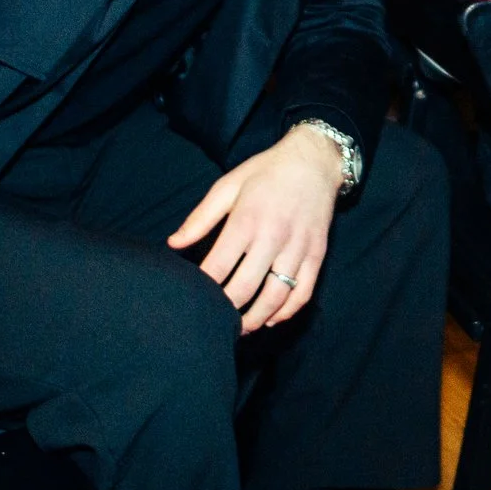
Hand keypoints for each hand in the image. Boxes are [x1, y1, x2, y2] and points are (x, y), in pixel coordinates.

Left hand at [167, 125, 346, 333]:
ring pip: (276, 296)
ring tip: (240, 328)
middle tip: (214, 321)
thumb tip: (173, 244)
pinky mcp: (317, 254)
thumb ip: (200, 218)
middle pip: (245, 287)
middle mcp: (273, 236)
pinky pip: (303, 292)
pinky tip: (271, 318)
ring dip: (256, 318)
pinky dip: (286, 312)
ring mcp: (298, 248)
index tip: (192, 299)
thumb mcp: (227, 186)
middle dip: (227, 310)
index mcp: (247, 219)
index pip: (219, 266)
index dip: (204, 288)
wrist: (314, 161)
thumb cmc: (265, 172)